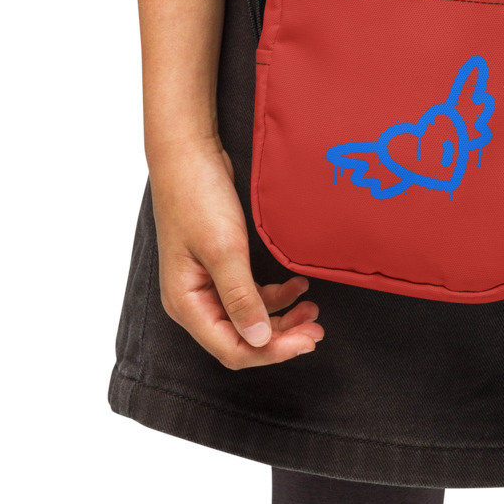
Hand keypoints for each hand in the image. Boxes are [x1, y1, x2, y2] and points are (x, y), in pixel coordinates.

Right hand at [150, 137, 323, 368]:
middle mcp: (193, 300)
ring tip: (312, 306)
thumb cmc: (198, 197)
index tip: (307, 341)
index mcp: (187, 304)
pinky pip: (248, 292)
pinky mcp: (219, 265)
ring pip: (247, 315)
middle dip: (280, 336)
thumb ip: (241, 297)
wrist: (188, 152)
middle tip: (316, 329)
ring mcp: (205, 283)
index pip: (232, 348)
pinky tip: (297, 285)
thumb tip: (259, 341)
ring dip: (280, 315)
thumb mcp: (223, 249)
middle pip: (241, 337)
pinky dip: (273, 293)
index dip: (271, 352)